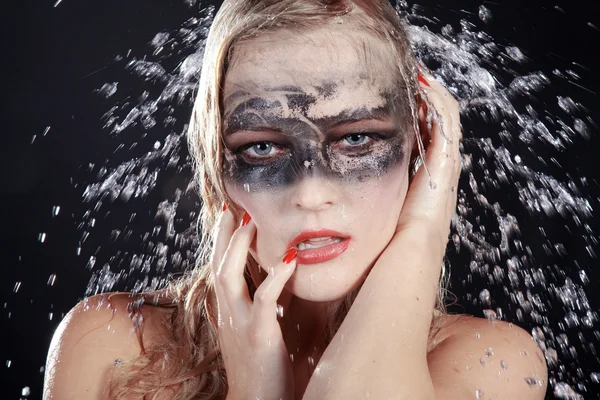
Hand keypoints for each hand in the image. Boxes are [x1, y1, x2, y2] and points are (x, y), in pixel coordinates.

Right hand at [211, 209, 297, 399]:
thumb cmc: (261, 367)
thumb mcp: (258, 329)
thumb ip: (262, 304)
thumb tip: (275, 279)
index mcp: (228, 311)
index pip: (219, 269)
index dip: (221, 242)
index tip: (229, 217)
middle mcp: (227, 313)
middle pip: (217, 265)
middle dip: (224, 235)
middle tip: (233, 208)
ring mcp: (239, 323)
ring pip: (228, 276)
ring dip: (239, 247)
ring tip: (252, 222)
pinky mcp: (258, 335)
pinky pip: (263, 299)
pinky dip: (276, 277)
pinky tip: (289, 259)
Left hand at [302, 71, 461, 398]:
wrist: (378, 325)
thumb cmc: (356, 301)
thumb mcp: (339, 265)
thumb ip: (327, 249)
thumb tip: (298, 244)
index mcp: (404, 220)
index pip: (412, 171)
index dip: (408, 141)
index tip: (387, 114)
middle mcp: (424, 207)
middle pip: (432, 150)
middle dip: (424, 117)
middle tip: (410, 85)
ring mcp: (435, 202)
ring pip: (446, 140)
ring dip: (435, 107)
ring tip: (419, 79)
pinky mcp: (437, 198)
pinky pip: (448, 142)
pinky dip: (442, 113)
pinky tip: (425, 88)